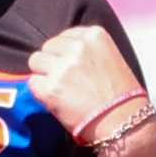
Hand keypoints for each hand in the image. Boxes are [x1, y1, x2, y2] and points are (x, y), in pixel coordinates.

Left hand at [26, 26, 144, 144]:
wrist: (123, 121)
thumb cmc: (120, 95)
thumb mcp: (110, 57)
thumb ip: (86, 49)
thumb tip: (60, 52)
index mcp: (94, 35)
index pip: (64, 36)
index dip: (65, 54)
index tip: (74, 68)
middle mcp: (77, 47)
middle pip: (47, 47)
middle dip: (53, 63)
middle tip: (67, 81)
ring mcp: (62, 67)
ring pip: (35, 61)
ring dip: (44, 75)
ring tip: (62, 90)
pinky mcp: (50, 88)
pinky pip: (32, 83)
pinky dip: (41, 92)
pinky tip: (58, 101)